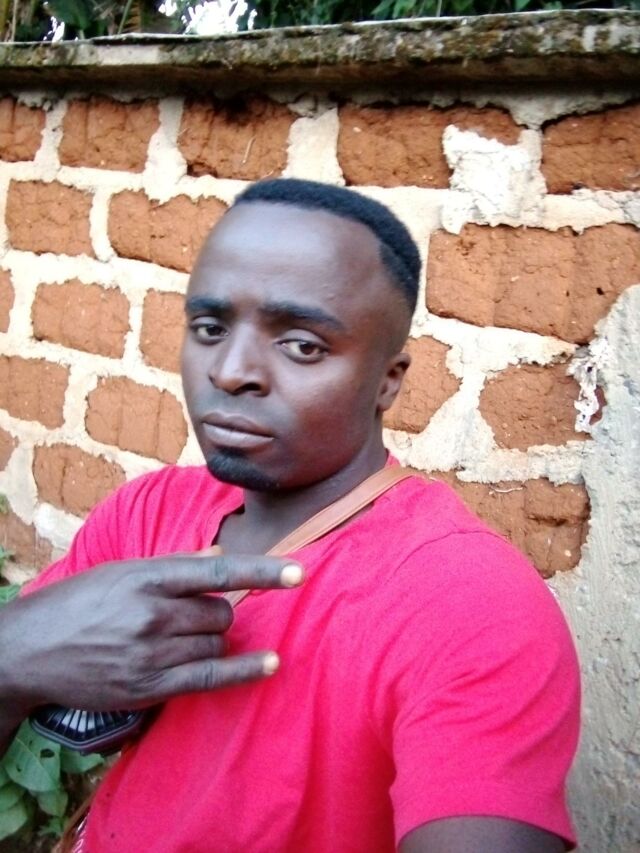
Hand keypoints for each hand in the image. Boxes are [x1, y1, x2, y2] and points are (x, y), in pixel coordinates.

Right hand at [0, 554, 302, 717]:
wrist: (29, 650)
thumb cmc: (79, 602)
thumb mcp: (121, 571)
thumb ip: (173, 567)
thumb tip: (219, 557)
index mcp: (147, 577)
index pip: (216, 572)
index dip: (261, 573)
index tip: (298, 572)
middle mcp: (153, 614)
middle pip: (220, 614)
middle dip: (216, 614)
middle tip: (187, 616)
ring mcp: (151, 653)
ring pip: (216, 645)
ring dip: (211, 641)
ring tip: (177, 639)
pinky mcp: (148, 687)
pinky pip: (209, 679)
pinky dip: (242, 670)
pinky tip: (269, 664)